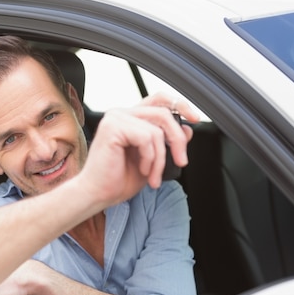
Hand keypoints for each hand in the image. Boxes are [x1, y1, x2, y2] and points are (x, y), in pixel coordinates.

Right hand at [78, 92, 197, 206]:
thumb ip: (167, 142)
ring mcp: (115, 118)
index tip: (195, 119)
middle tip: (181, 162)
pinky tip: (142, 169)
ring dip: (161, 158)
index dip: (180, 105)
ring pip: (156, 130)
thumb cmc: (118, 180)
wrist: (98, 194)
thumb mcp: (152, 160)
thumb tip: (187, 129)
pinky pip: (146, 138)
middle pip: (163, 113)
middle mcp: (121, 114)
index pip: (159, 100)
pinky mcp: (112, 127)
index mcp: (129, 118)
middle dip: (177, 140)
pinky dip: (150, 158)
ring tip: (153, 176)